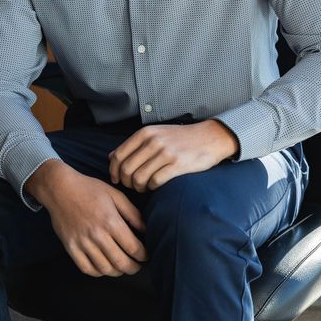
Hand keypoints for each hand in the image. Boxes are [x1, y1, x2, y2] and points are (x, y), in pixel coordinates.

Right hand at [25, 160, 147, 277]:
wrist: (60, 189)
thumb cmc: (89, 189)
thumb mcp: (115, 195)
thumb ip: (132, 213)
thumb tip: (146, 229)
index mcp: (110, 221)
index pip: (133, 247)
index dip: (143, 255)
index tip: (147, 256)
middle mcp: (97, 235)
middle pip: (120, 262)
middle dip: (133, 268)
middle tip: (138, 266)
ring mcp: (82, 243)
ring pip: (105, 268)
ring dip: (117, 272)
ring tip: (123, 267)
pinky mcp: (71, 248)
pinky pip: (87, 269)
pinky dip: (99, 272)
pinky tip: (105, 267)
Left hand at [108, 120, 238, 192]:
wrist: (209, 137)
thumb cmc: (179, 138)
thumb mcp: (155, 134)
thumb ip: (133, 145)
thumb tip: (111, 157)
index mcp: (145, 133)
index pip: (118, 155)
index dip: (114, 171)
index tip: (117, 180)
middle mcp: (153, 141)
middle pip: (126, 169)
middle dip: (126, 182)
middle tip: (132, 186)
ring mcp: (166, 153)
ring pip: (139, 178)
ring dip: (138, 187)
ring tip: (144, 187)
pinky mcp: (177, 165)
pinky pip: (155, 182)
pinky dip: (151, 188)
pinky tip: (155, 186)